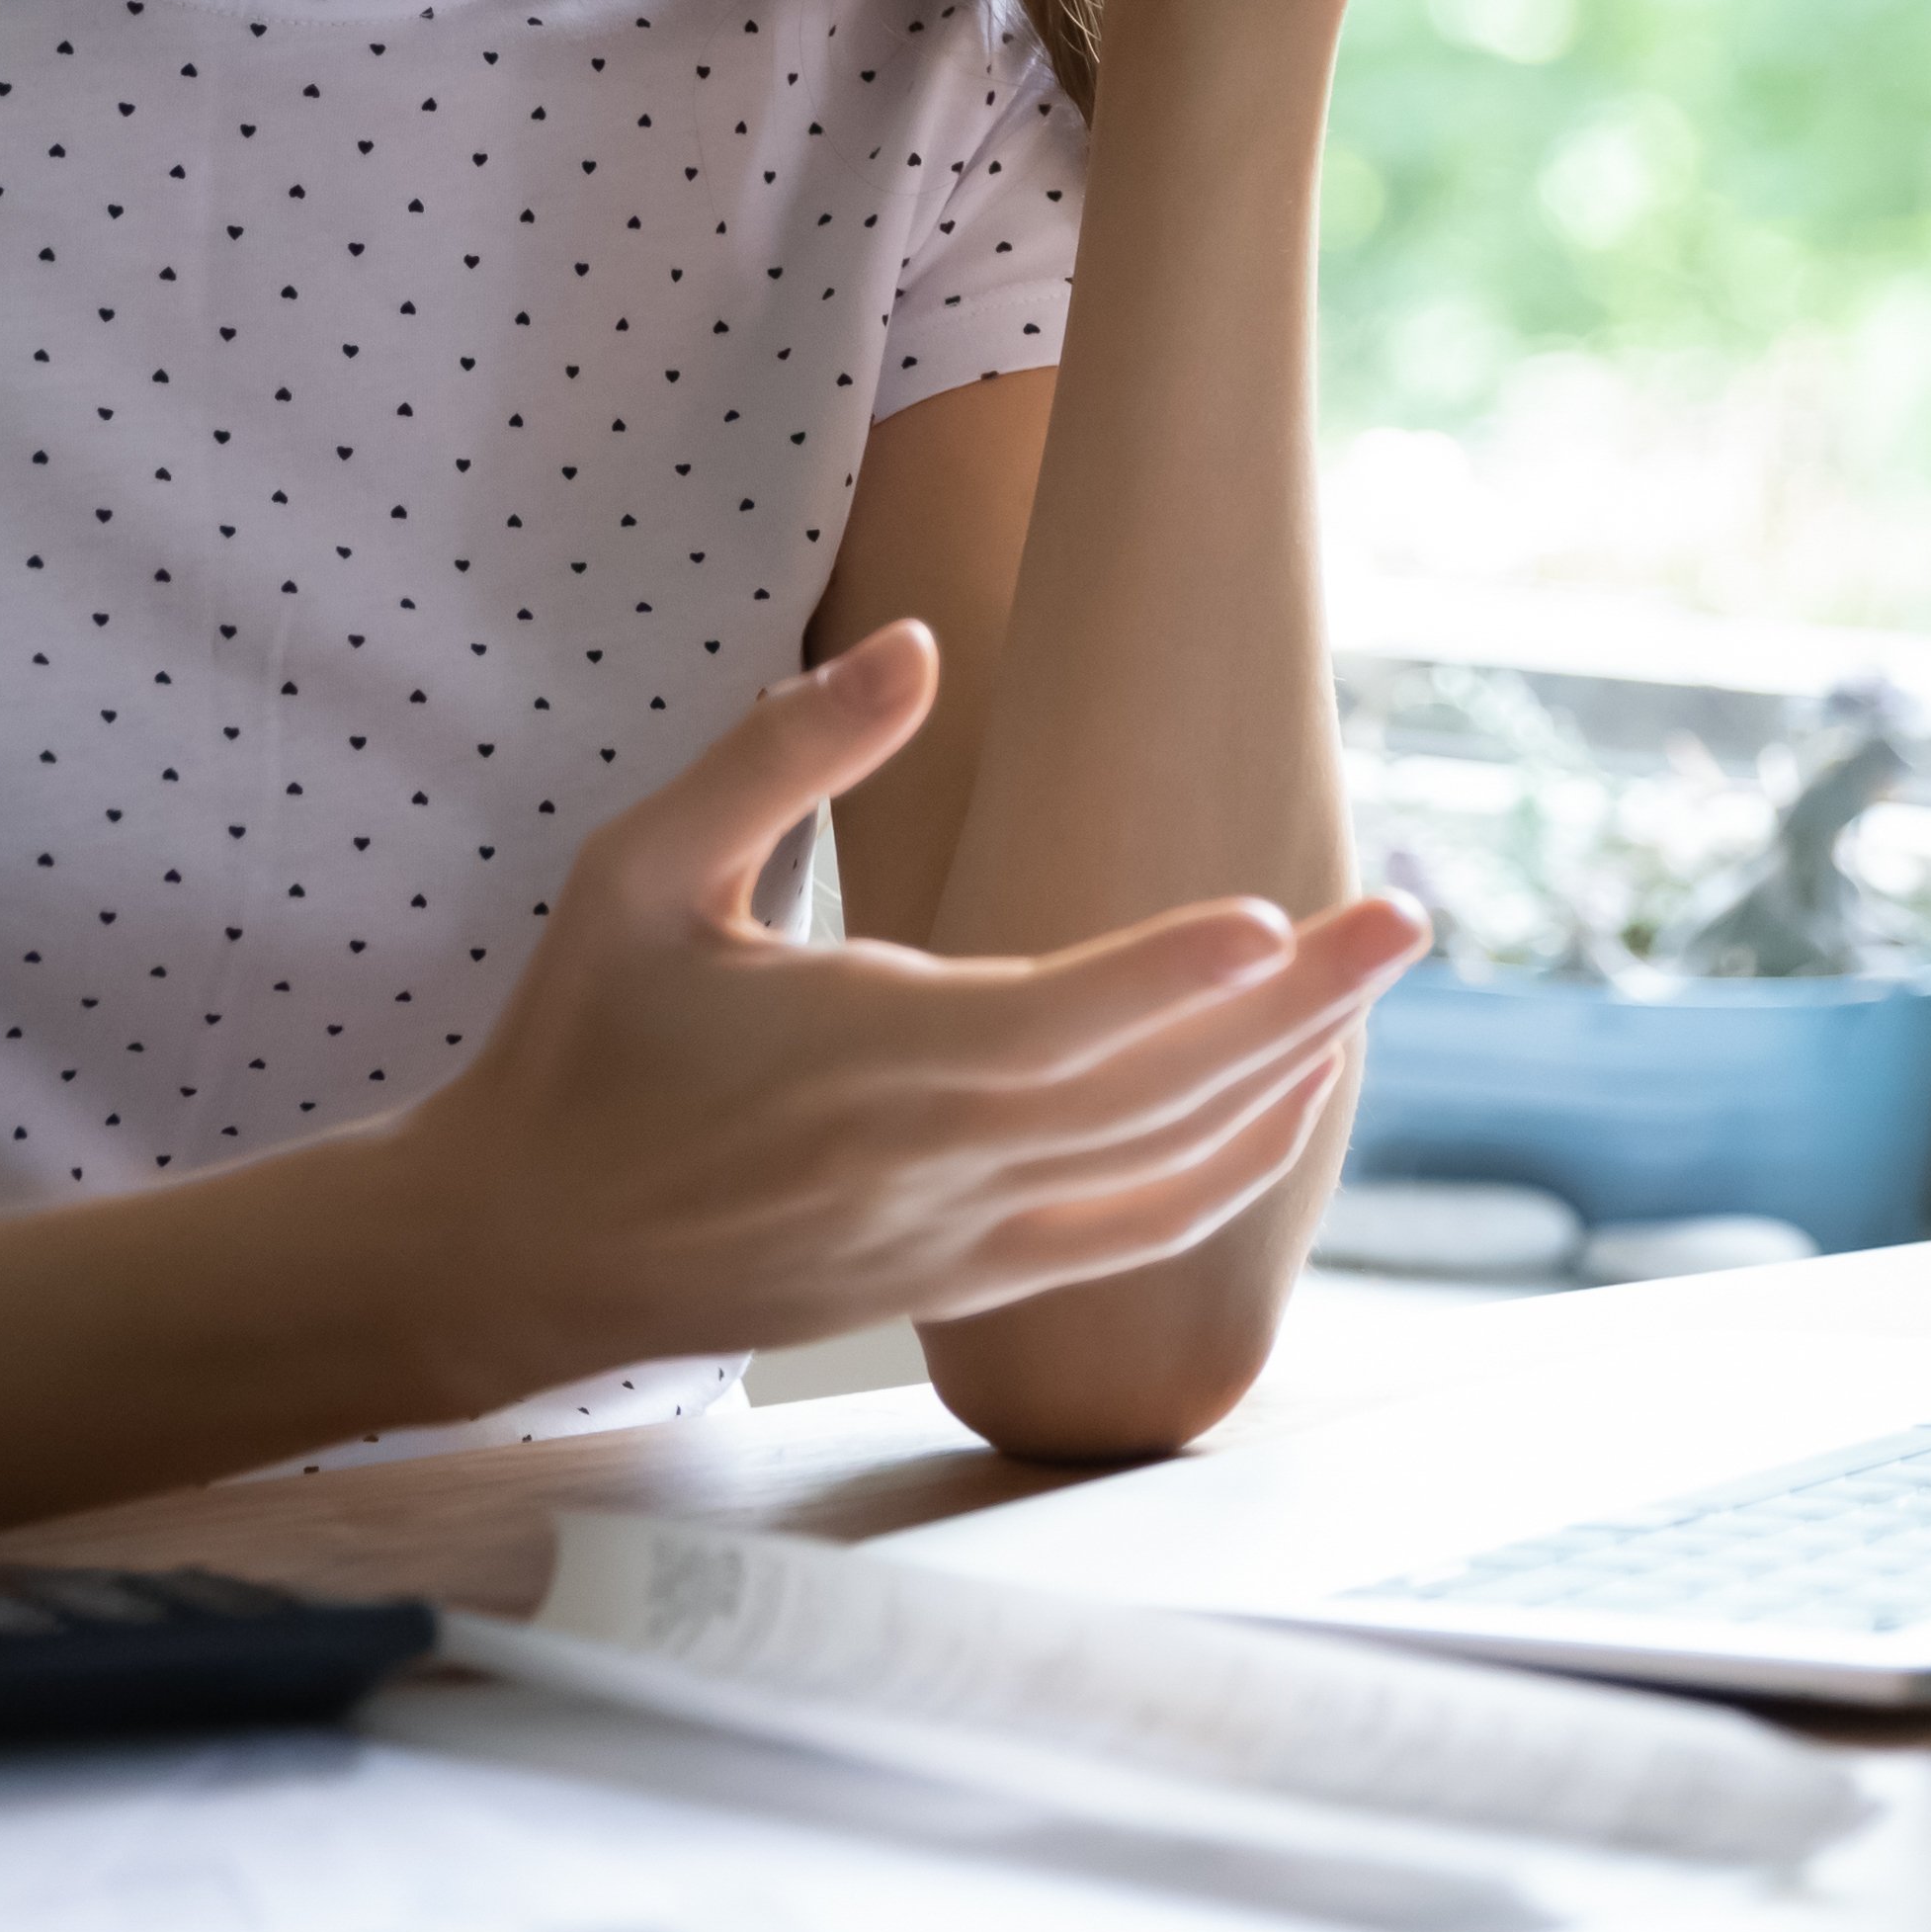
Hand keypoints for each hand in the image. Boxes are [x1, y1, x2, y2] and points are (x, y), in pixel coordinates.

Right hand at [390, 623, 1423, 1393]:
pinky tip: (1281, 1109)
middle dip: (1300, 1011)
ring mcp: (951, 1240)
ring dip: (1283, 1087)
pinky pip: (1129, 1243)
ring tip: (1367, 994)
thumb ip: (779, 752)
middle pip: (1153, 1098)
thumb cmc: (579, 1041)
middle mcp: (926, 1164)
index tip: (1284, 923)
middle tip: (1412, 921)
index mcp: (858, 1059)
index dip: (1176, 981)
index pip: (1054, 1024)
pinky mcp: (955, 1284)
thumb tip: (916, 647)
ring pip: (1163, 1175)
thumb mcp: (638, 869)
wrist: (518, 1247)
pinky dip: (1222, 1177)